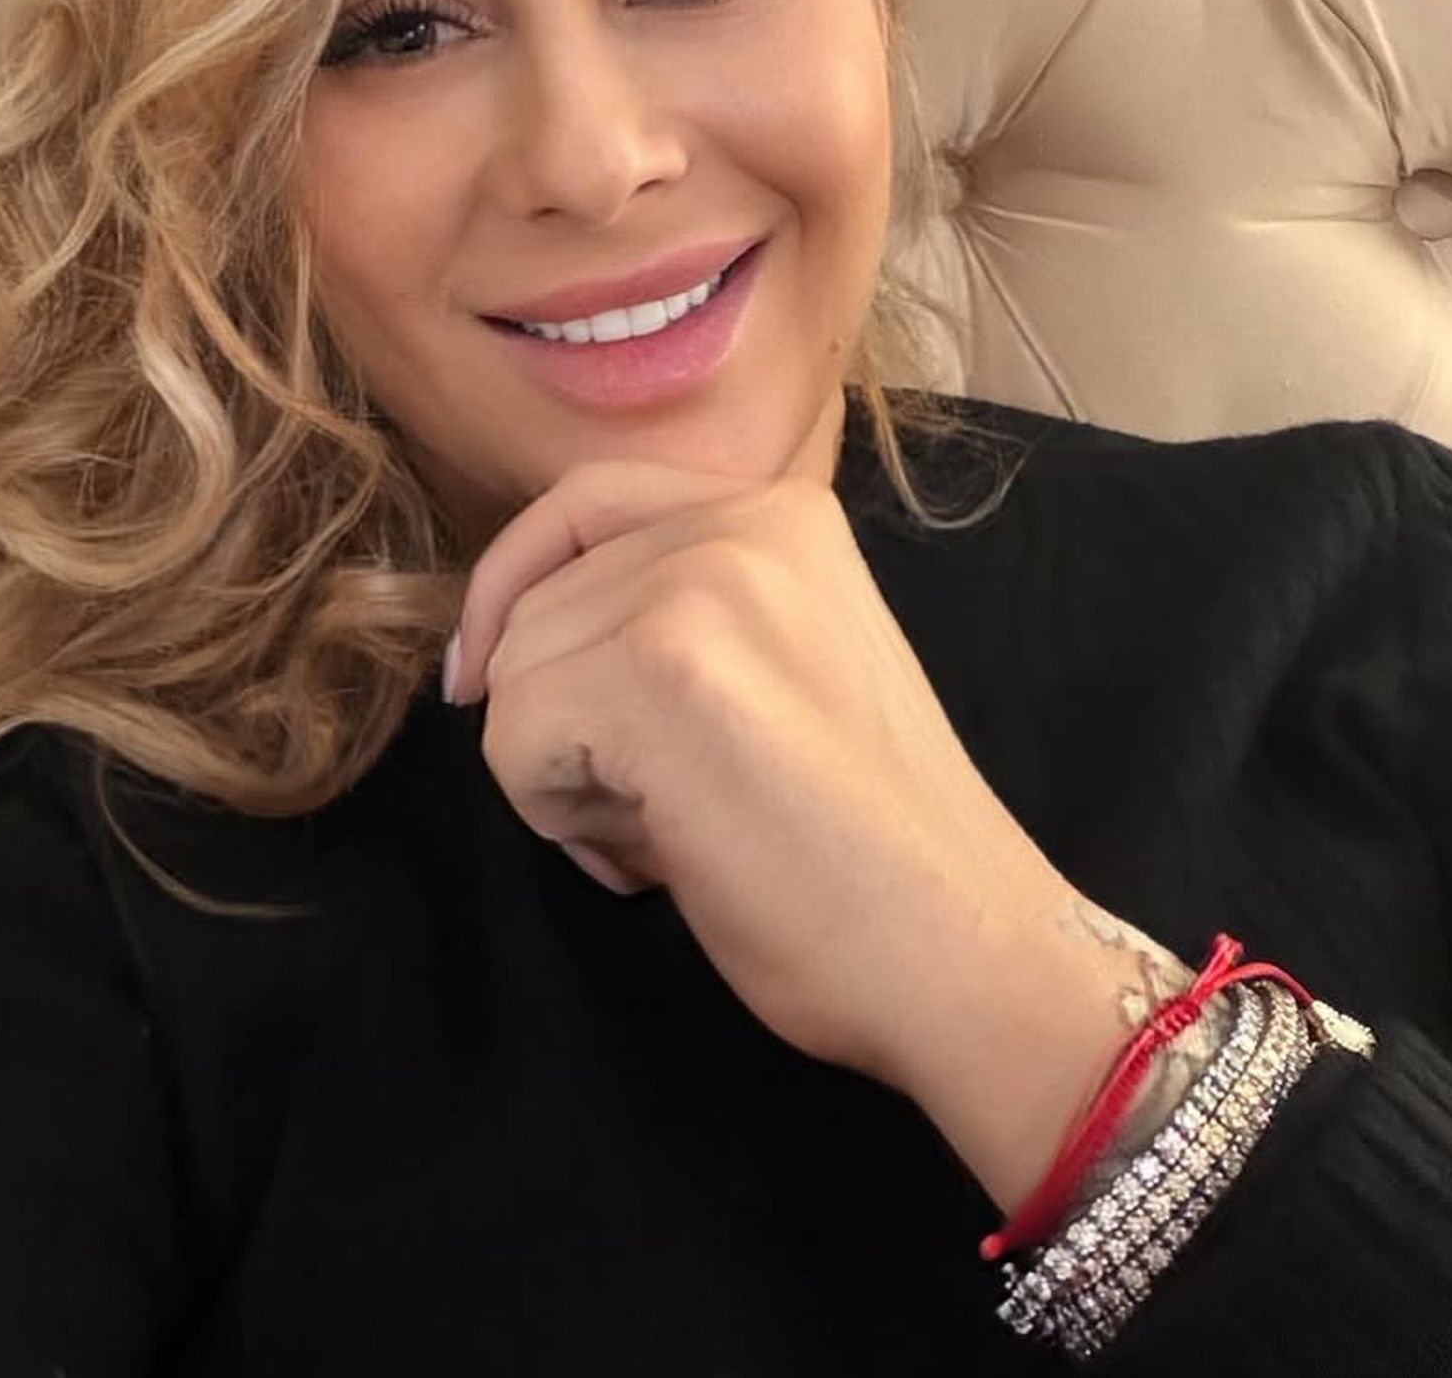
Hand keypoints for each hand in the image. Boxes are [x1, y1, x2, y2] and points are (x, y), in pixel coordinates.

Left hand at [442, 455, 1096, 1108]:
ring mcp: (698, 589)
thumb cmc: (873, 846)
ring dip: (565, 778)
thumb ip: (678, 613)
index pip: (582, 504)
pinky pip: (514, 743)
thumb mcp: (783, 663)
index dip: (514, 586)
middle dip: (561, 720)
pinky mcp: (657, 670)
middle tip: (666, 806)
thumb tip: (513, 640)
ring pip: (516, 676)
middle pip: (535, 604)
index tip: (487, 674)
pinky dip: (562, 820)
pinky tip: (664, 858)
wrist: (965, 948)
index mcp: (780, 511)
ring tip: (677, 831)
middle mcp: (739, 522)